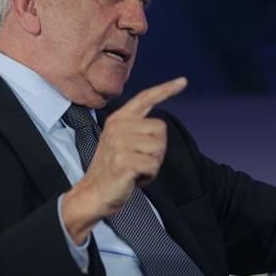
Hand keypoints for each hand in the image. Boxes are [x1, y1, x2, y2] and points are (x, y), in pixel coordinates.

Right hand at [62, 77, 186, 243]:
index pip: (145, 98)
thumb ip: (137, 130)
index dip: (166, 89)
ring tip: (134, 170)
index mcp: (118, 120)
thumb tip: (159, 129)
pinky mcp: (123, 161)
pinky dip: (149, 177)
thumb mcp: (121, 143)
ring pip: (159, 149)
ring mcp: (119, 143)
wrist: (92, 194)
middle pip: (161, 130)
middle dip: (157, 150)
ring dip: (152, 165)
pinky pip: (153, 166)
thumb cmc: (112, 170)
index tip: (182, 81)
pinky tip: (134, 179)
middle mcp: (118, 127)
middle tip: (138, 161)